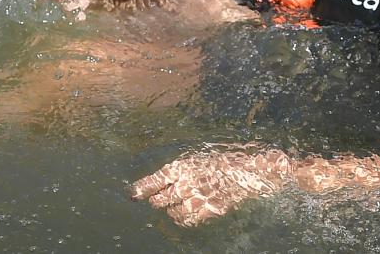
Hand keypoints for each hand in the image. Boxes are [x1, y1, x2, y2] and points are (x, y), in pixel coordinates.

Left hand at [130, 147, 291, 226]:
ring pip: (171, 211)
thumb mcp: (199, 159)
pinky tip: (184, 215)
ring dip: (170, 209)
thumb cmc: (225, 161)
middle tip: (157, 199)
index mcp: (182, 167)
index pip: (154, 181)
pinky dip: (182, 218)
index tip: (133, 194)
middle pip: (160, 199)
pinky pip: (186, 220)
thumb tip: (167, 180)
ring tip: (173, 207)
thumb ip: (183, 170)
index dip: (141, 189)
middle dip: (156, 200)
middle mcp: (184, 184)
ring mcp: (194, 199)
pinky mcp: (205, 211)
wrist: (246, 172)